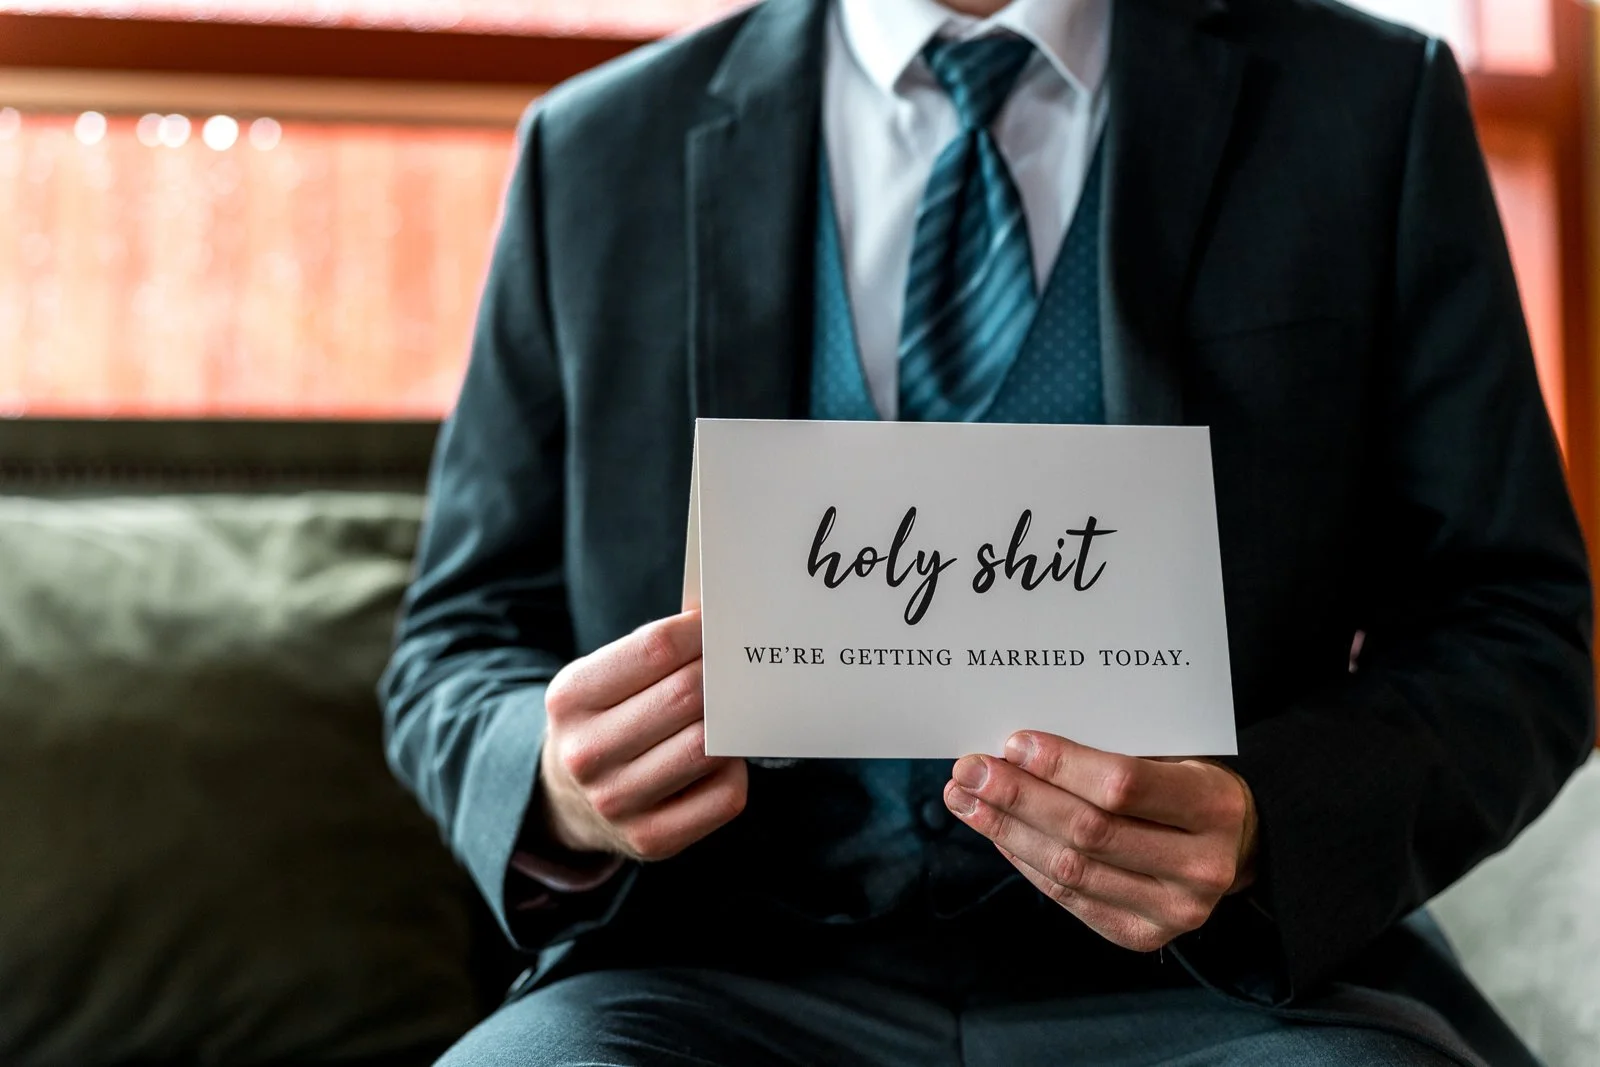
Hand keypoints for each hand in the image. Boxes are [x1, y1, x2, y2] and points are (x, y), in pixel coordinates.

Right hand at [537, 610, 746, 861]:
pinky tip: (718, 760)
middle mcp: (586, 753)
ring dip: (730, 725)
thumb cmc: (605, 720)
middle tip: (737, 668)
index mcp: (570, 698)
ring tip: (727, 714)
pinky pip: (725, 794)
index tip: (721, 627)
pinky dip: (734, 770)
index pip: (656, 649)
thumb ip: (652, 651)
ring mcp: (616, 802)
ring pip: (708, 746)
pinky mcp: (650, 839)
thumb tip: (721, 626)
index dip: (700, 632)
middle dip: (722, 676)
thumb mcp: (602, 678)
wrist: (568, 798)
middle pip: (686, 696)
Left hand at [944, 732, 1257, 952]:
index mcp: (1214, 806)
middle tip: (970, 770)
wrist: (1236, 844)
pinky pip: (1068, 896)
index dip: (1061, 766)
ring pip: (1070, 869)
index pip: (1123, 785)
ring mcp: (1173, 910)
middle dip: (1018, 797)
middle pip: (1087, 831)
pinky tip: (996, 832)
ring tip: (967, 800)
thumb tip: (1020, 746)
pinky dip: (1025, 861)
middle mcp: (1201, 867)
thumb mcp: (1173, 753)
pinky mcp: (1142, 935)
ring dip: (1007, 831)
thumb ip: (1112, 749)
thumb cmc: (1189, 783)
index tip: (1012, 744)